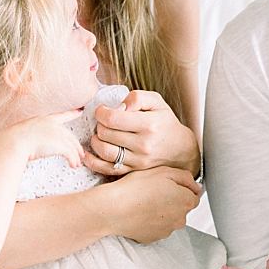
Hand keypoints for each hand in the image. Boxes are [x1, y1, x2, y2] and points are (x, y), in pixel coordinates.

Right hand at [0, 108, 85, 166]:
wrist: (14, 142)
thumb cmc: (12, 140)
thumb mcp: (23, 132)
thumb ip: (30, 134)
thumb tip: (26, 141)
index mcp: (44, 120)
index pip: (62, 116)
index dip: (72, 113)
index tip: (79, 111)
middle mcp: (53, 126)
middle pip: (70, 136)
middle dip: (76, 146)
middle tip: (80, 153)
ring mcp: (57, 135)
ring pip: (72, 146)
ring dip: (75, 156)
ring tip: (76, 163)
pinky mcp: (59, 145)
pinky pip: (70, 154)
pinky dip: (73, 160)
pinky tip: (72, 165)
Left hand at [83, 90, 199, 175]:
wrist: (180, 149)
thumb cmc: (165, 123)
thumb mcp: (157, 102)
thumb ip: (137, 98)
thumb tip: (120, 105)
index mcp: (149, 124)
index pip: (113, 119)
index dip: (101, 112)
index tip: (102, 110)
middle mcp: (143, 144)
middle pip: (106, 134)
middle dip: (99, 124)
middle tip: (102, 121)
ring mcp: (137, 160)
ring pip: (104, 152)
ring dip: (95, 140)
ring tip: (100, 134)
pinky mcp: (133, 171)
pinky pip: (107, 169)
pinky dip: (93, 162)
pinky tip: (89, 154)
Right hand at [106, 166, 200, 242]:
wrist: (113, 209)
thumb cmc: (136, 189)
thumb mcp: (164, 171)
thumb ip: (185, 177)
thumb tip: (195, 185)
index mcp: (186, 201)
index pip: (194, 195)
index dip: (182, 188)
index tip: (170, 184)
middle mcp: (180, 219)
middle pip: (182, 208)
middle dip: (173, 199)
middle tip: (155, 190)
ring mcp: (167, 230)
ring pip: (169, 218)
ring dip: (162, 211)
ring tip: (145, 201)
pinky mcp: (153, 238)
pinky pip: (156, 227)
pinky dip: (151, 221)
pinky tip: (140, 212)